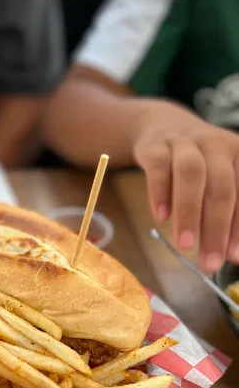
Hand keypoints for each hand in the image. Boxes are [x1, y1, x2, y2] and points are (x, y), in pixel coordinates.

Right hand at [133, 101, 238, 271]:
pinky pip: (159, 168)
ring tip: (185, 245)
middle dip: (216, 227)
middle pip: (220, 187)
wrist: (163, 127)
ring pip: (191, 175)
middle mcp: (216, 145)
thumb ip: (228, 212)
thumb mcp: (219, 179)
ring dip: (189, 213)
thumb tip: (232, 253)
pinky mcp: (156, 146)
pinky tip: (161, 218)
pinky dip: (160, 194)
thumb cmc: (199, 162)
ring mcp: (185, 143)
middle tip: (209, 261)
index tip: (233, 257)